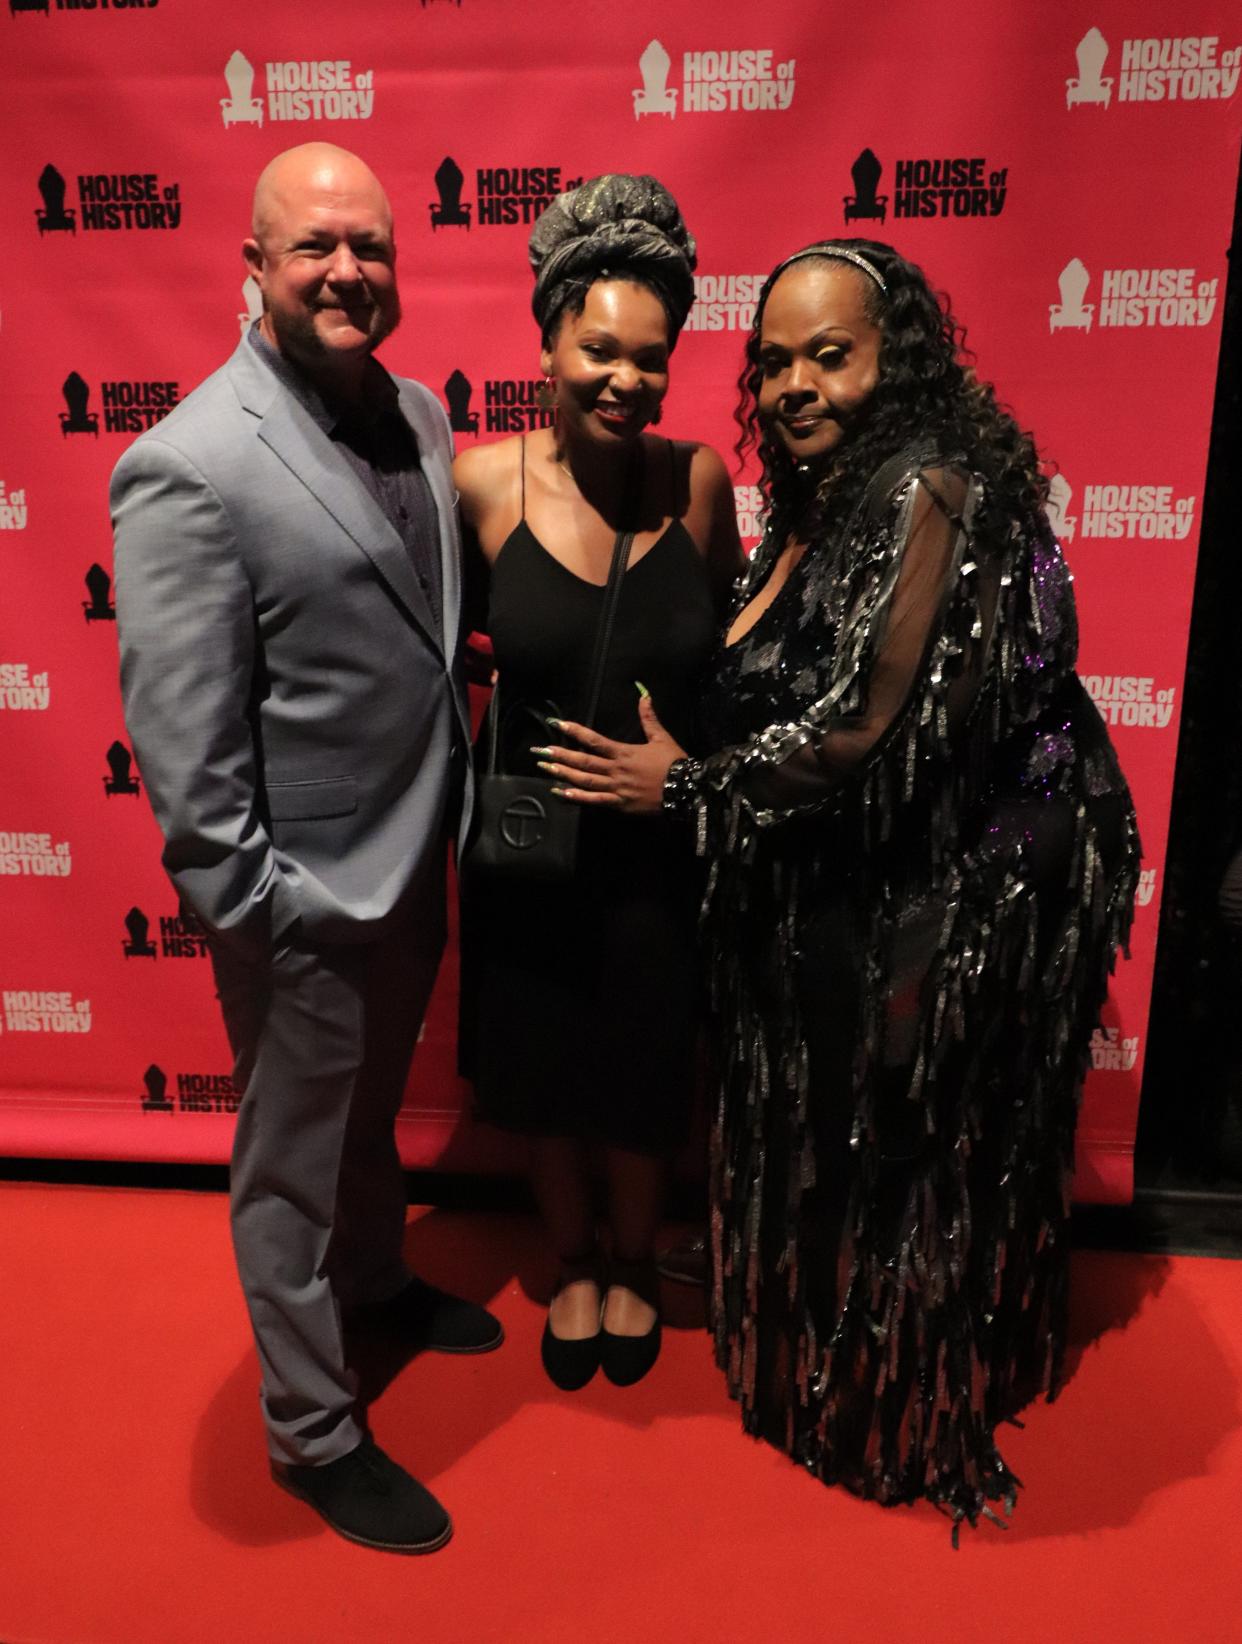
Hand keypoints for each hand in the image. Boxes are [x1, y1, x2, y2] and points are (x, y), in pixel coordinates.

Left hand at [534, 691, 685, 814]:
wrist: (687, 789)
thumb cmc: (674, 763)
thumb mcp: (661, 738)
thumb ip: (649, 717)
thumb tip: (643, 694)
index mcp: (624, 752)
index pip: (594, 740)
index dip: (575, 731)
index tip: (557, 725)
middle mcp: (616, 770)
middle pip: (583, 761)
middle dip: (560, 756)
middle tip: (540, 752)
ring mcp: (617, 788)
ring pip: (586, 781)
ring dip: (564, 774)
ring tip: (545, 769)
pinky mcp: (620, 804)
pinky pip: (596, 801)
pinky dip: (579, 797)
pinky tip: (563, 793)